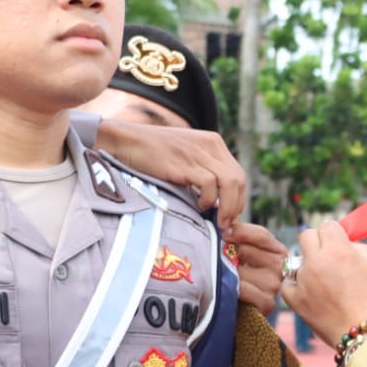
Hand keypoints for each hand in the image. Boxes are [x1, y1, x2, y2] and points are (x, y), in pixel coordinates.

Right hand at [94, 119, 246, 231]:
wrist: (127, 141)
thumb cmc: (153, 154)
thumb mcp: (185, 156)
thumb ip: (203, 170)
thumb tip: (216, 200)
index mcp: (213, 143)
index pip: (239, 174)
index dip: (238, 198)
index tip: (230, 217)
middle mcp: (211, 145)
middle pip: (239, 180)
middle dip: (237, 206)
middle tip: (227, 224)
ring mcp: (199, 153)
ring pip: (230, 182)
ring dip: (228, 207)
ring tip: (218, 221)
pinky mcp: (185, 163)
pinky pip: (209, 184)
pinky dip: (208, 199)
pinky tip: (198, 206)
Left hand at [227, 222, 286, 314]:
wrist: (237, 308)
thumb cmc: (240, 277)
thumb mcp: (244, 253)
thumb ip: (240, 236)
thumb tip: (227, 227)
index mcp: (278, 251)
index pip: (261, 235)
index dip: (240, 231)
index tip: (223, 231)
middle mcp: (281, 267)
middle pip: (247, 250)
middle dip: (229, 255)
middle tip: (220, 262)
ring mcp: (275, 286)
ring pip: (242, 271)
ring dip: (228, 274)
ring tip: (223, 279)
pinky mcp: (268, 303)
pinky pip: (244, 290)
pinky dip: (234, 289)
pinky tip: (230, 291)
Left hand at [281, 221, 366, 343]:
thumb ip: (355, 247)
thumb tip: (342, 242)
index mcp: (338, 250)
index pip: (327, 225)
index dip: (334, 233)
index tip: (338, 242)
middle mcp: (317, 262)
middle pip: (306, 236)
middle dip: (317, 243)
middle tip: (327, 256)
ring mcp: (303, 282)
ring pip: (296, 261)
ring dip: (308, 266)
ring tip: (323, 281)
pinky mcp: (295, 301)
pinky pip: (287, 284)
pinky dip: (296, 286)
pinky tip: (309, 292)